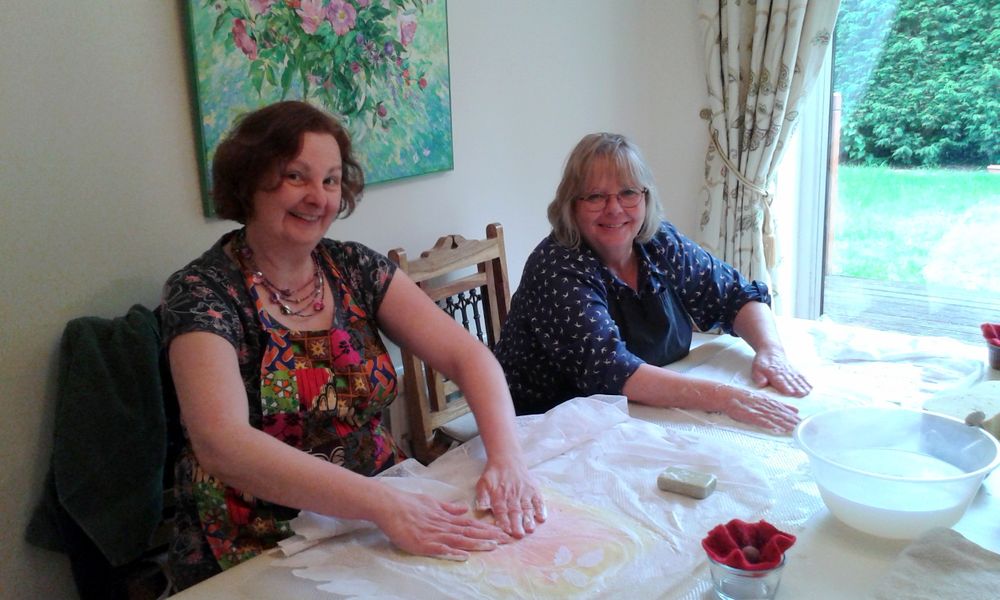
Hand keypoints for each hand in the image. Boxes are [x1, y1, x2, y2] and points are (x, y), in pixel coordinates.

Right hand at [372, 487, 510, 560]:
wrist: (389, 505)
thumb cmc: (409, 504)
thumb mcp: (432, 502)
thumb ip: (448, 508)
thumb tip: (463, 508)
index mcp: (446, 516)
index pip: (470, 523)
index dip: (486, 528)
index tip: (501, 531)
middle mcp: (443, 525)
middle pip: (470, 532)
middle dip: (488, 536)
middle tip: (506, 540)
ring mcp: (434, 534)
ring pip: (459, 540)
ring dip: (476, 544)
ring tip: (492, 547)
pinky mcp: (423, 544)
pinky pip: (440, 549)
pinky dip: (453, 552)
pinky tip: (464, 556)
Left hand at [473, 456, 545, 538]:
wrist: (507, 459)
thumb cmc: (493, 475)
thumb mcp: (482, 484)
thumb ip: (481, 497)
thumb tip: (480, 509)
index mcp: (498, 495)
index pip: (501, 511)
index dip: (504, 521)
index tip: (506, 531)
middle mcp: (512, 495)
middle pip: (515, 511)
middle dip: (517, 524)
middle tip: (519, 535)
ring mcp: (524, 492)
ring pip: (527, 507)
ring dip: (529, 518)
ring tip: (530, 529)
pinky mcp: (533, 489)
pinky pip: (538, 500)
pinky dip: (541, 509)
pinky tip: (542, 518)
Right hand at [717, 384, 800, 433]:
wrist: (726, 395)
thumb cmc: (741, 397)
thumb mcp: (760, 397)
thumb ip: (774, 404)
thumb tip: (791, 409)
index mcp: (767, 401)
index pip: (783, 408)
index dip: (793, 415)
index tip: (803, 420)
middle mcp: (765, 405)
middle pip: (781, 414)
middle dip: (792, 421)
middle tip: (803, 427)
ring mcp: (758, 410)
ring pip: (774, 418)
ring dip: (785, 424)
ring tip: (794, 429)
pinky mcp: (750, 415)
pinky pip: (762, 421)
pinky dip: (771, 425)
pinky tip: (778, 429)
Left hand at [750, 347, 811, 396]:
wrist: (771, 350)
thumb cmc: (763, 362)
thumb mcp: (756, 369)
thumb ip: (758, 377)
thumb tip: (762, 384)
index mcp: (773, 373)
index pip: (780, 380)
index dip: (785, 386)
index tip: (790, 392)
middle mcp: (783, 372)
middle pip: (791, 381)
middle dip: (797, 388)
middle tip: (802, 394)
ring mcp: (790, 371)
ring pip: (797, 379)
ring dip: (802, 385)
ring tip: (807, 392)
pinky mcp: (794, 370)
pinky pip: (800, 376)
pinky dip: (806, 381)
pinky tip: (810, 386)